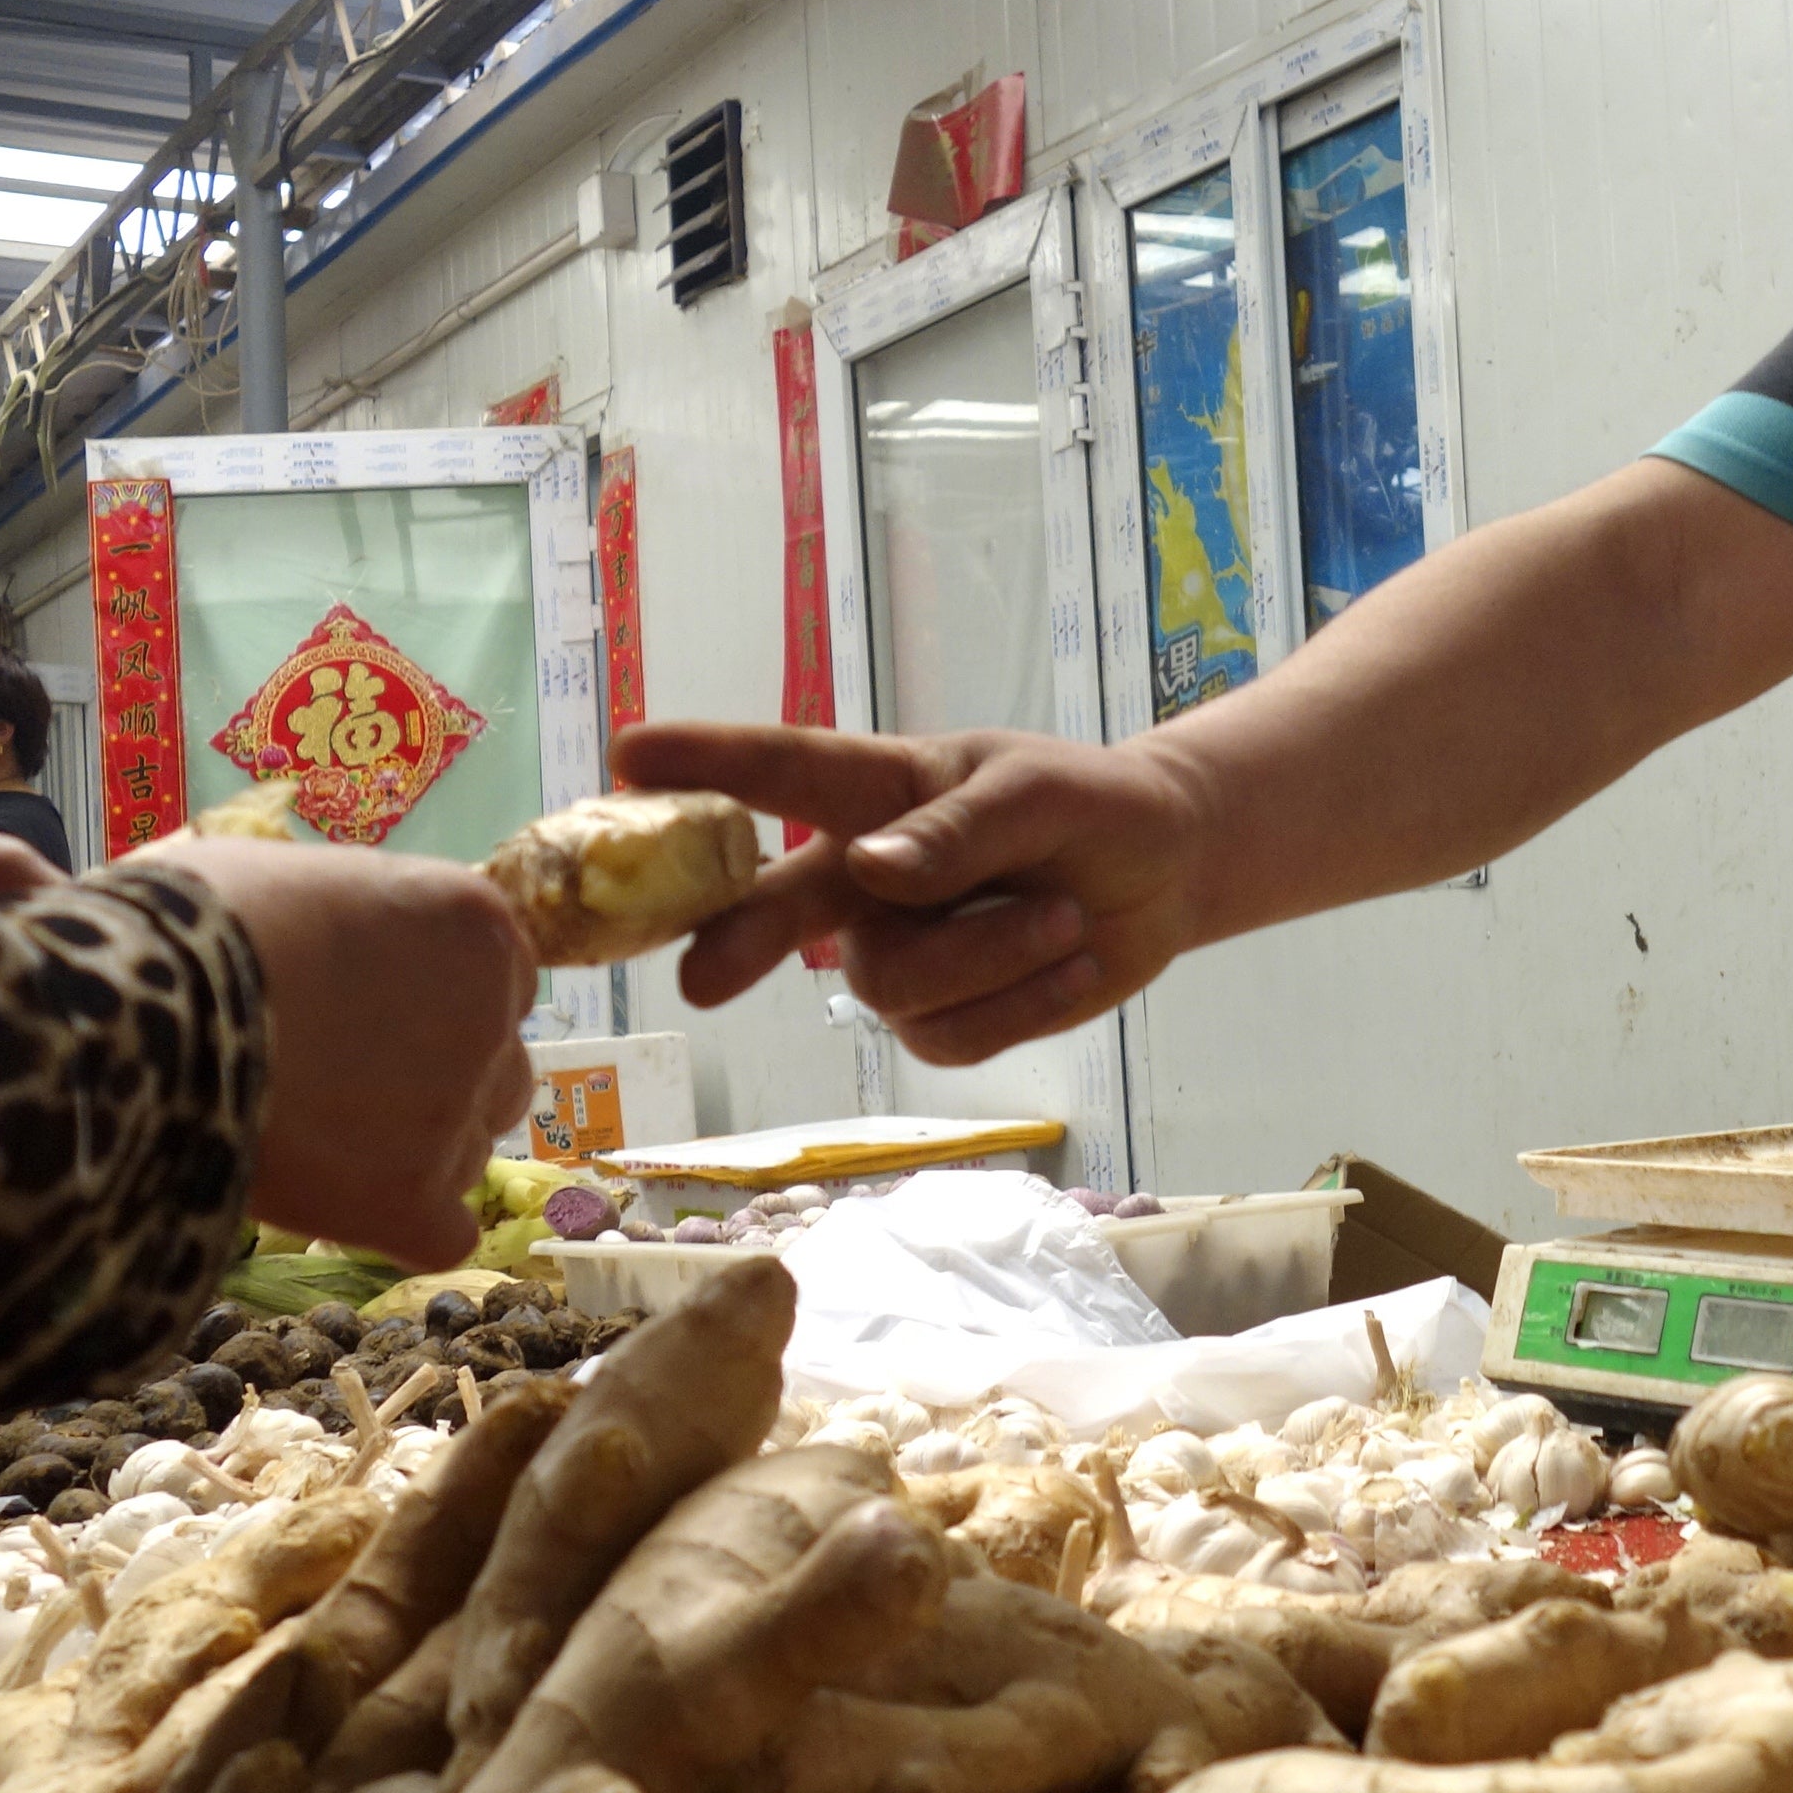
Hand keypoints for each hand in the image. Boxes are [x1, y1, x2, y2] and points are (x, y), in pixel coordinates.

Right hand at [156, 839, 532, 1270]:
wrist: (129, 1013)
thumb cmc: (186, 923)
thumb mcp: (290, 879)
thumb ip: (353, 919)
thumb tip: (338, 942)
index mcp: (470, 923)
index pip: (497, 982)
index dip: (434, 1009)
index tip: (372, 1024)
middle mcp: (491, 1016)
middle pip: (497, 1069)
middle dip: (437, 1084)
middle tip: (343, 1089)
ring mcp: (457, 1111)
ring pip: (472, 1150)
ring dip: (415, 1153)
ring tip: (313, 1143)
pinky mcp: (413, 1199)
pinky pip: (447, 1233)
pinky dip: (401, 1227)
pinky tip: (338, 1207)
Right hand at [616, 719, 1215, 1065]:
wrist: (1163, 873)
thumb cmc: (1089, 805)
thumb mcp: (1040, 794)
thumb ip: (958, 830)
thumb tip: (872, 872)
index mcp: (880, 791)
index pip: (782, 772)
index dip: (704, 763)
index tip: (629, 755)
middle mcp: (865, 876)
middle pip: (781, 909)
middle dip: (744, 941)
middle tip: (703, 981)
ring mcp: (892, 953)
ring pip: (898, 986)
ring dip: (996, 957)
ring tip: (1064, 916)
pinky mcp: (938, 1018)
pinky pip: (950, 1036)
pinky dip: (1024, 1005)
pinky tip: (1069, 963)